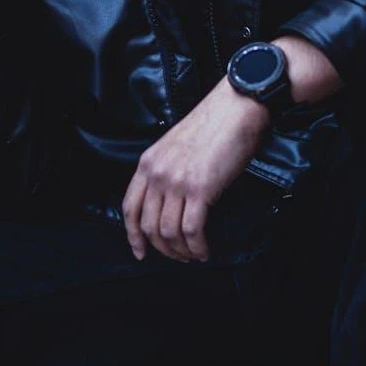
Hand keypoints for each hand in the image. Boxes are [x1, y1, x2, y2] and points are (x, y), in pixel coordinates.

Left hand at [122, 78, 270, 261]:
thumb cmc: (213, 125)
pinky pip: (192, 231)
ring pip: (168, 232)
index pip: (129, 208)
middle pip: (147, 225)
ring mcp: (176, 182)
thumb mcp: (175, 147)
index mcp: (147, 163)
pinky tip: (206, 250)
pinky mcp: (200, 190)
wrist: (236, 108)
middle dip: (162, 248)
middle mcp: (157, 174)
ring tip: (194, 254)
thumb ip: (167, 173)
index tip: (140, 251)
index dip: (133, 235)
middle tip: (178, 256)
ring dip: (181, 251)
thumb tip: (172, 206)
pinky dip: (198, 247)